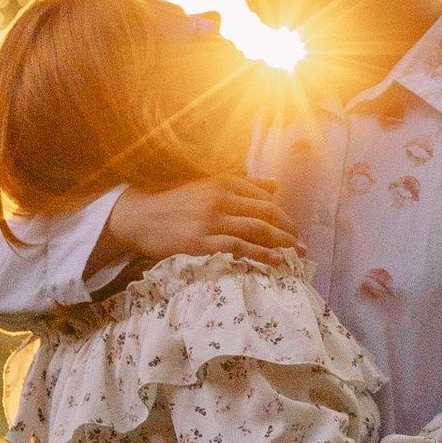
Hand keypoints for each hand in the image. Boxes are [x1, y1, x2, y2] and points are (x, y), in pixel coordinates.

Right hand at [95, 176, 299, 274]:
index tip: (293, 228)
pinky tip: (276, 260)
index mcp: (223, 182)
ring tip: (296, 254)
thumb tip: (276, 184)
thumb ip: (243, 184)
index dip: (282, 214)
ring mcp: (212, 220)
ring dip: (282, 243)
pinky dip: (261, 254)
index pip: (264, 198)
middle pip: (267, 214)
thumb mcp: (207, 185)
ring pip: (257, 230)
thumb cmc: (175, 203)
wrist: (139, 217)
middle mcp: (220, 198)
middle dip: (289, 230)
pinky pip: (240, 248)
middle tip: (301, 244)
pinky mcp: (202, 242)